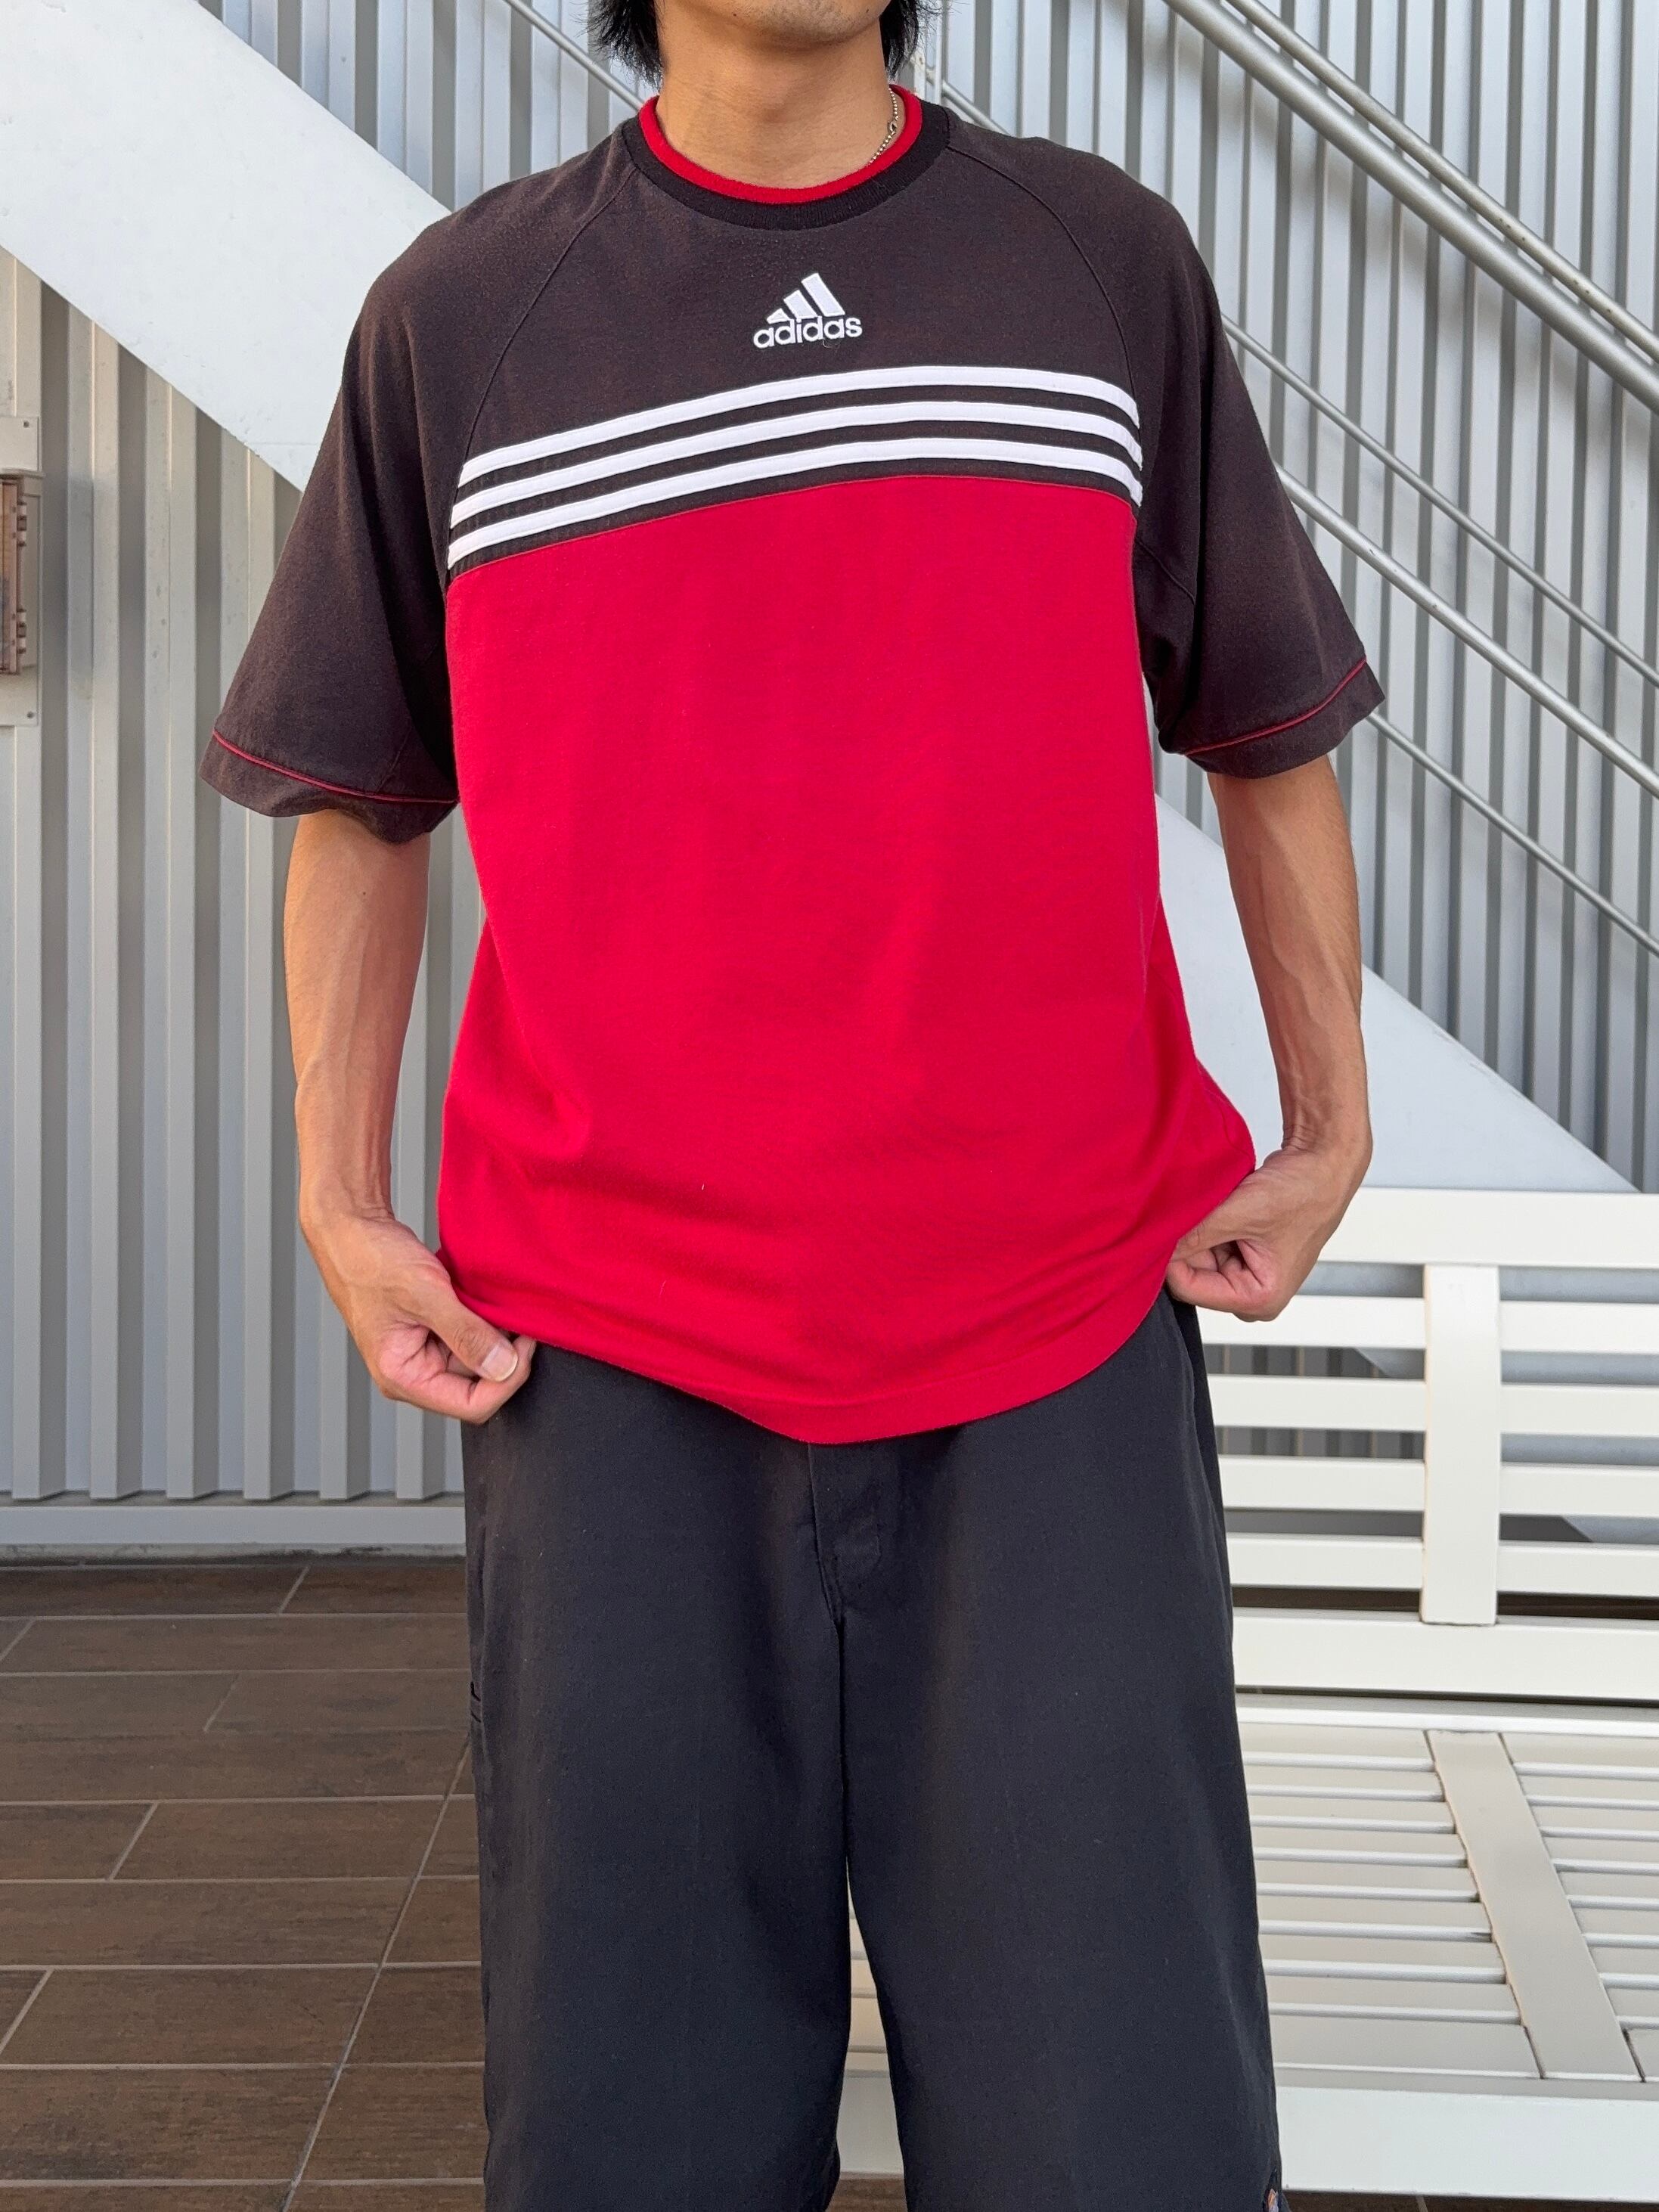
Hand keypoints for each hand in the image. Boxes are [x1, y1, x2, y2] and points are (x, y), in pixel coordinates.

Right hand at [302, 1202, 534, 1422]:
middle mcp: (414, 1371)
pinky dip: (482, 1318)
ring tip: (492, 1302)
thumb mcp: (425, 1294)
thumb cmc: (369, 1260)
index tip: (525, 1344)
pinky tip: (481, 1297)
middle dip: (503, 1352)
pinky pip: (469, 1334)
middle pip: (479, 1383)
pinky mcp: (432, 1330)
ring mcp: (423, 1351)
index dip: (507, 1380)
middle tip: (515, 1316)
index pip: (472, 1406)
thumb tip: (504, 1367)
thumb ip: (466, 1334)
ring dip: (493, 1332)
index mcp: (403, 1377)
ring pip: (478, 1356)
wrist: (352, 1228)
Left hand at [1165, 1138, 1368, 1319]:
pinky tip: (1222, 1205)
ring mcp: (1249, 1273)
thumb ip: (1194, 1234)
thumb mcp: (1240, 1213)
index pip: (1188, 1288)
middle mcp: (1254, 1293)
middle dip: (1187, 1242)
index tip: (1164, 1227)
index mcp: (1260, 1299)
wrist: (1324, 1161)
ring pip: (1198, 1255)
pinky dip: (1209, 1224)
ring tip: (1219, 1205)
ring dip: (1199, 1230)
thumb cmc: (1304, 1191)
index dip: (1171, 1257)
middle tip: (1197, 1211)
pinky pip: (1209, 1242)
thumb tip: (1153, 1245)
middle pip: (1192, 1274)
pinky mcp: (1244, 1253)